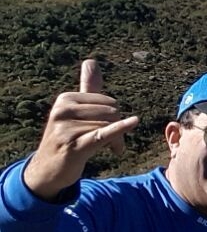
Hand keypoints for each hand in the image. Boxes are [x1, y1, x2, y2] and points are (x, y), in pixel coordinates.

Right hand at [22, 59, 139, 201]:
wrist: (47, 170)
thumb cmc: (67, 138)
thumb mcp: (75, 111)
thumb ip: (87, 87)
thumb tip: (91, 60)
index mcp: (65, 99)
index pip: (109, 102)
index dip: (116, 117)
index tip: (108, 129)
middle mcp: (63, 111)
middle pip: (111, 113)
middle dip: (117, 128)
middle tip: (112, 142)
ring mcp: (66, 129)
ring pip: (109, 127)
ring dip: (116, 141)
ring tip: (110, 149)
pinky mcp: (73, 146)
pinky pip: (102, 134)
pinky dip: (119, 129)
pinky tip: (134, 121)